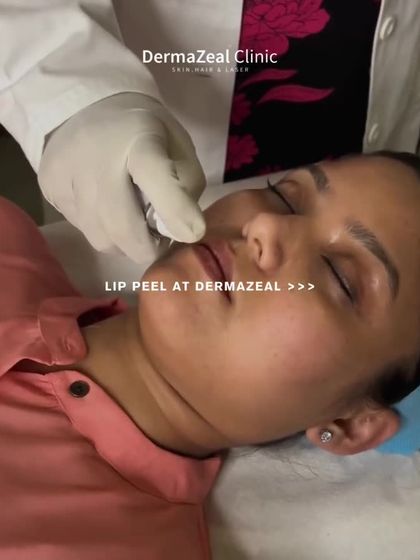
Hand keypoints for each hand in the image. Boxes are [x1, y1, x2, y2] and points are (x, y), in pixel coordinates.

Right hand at [38, 93, 205, 260]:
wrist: (87, 108)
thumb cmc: (145, 135)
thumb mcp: (179, 148)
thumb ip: (186, 188)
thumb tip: (178, 232)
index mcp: (139, 137)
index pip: (155, 175)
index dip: (175, 209)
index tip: (194, 233)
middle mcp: (96, 154)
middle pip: (121, 226)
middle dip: (147, 248)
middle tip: (158, 241)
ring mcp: (66, 171)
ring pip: (101, 238)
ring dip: (124, 243)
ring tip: (132, 222)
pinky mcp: (48, 186)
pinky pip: (82, 229)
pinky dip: (101, 230)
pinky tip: (105, 208)